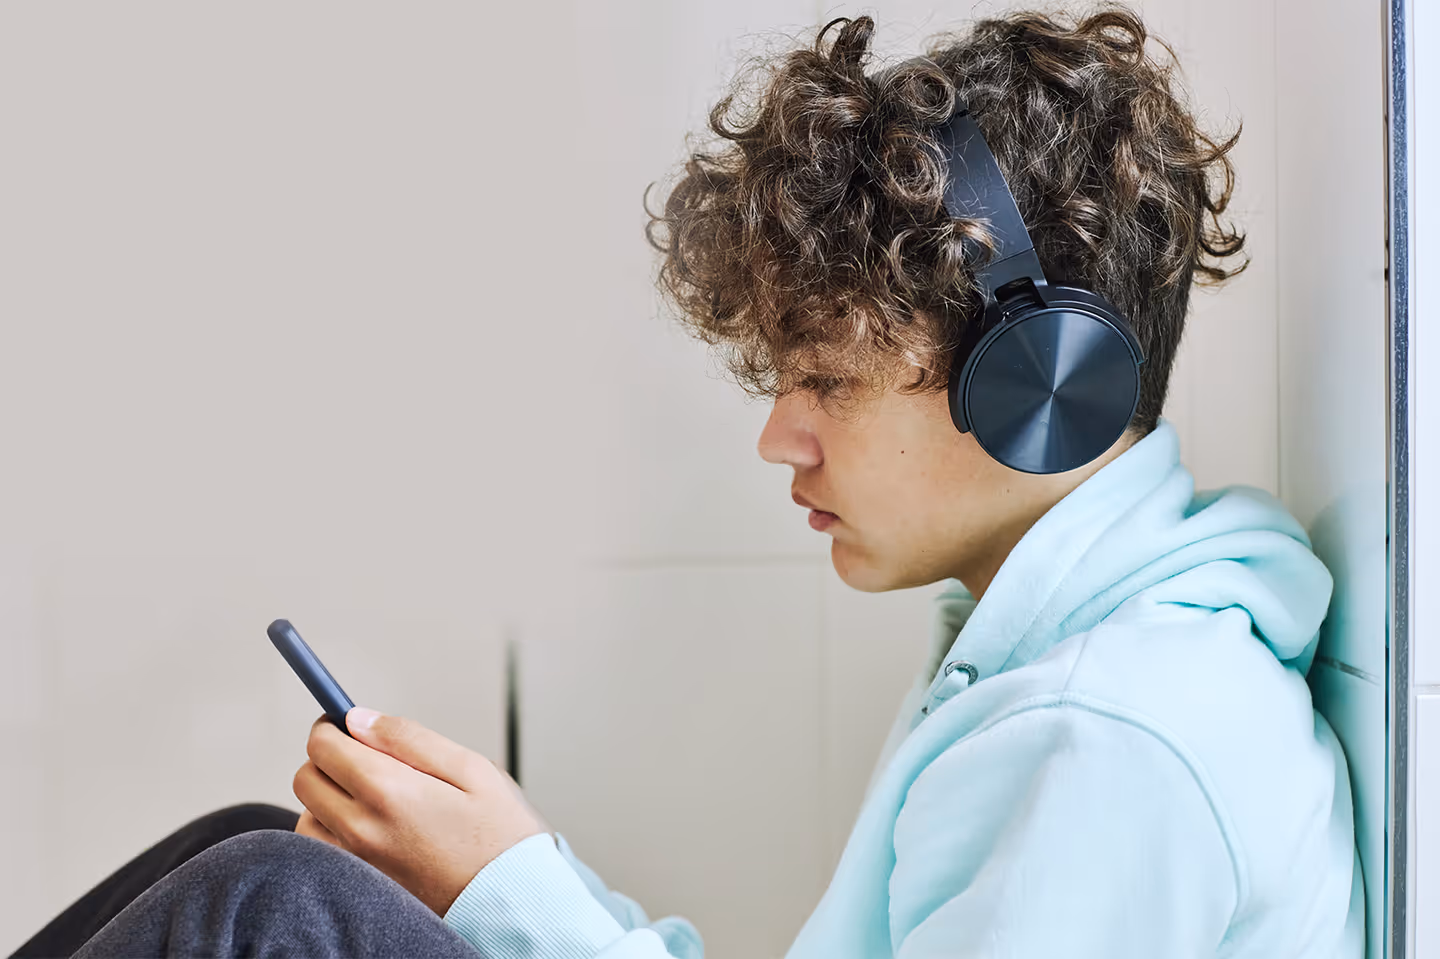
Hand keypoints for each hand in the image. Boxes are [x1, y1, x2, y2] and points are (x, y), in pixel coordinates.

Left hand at [292, 708, 549, 915]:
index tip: (349, 725)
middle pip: (306, 777)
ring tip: (372, 797)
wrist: (511, 903)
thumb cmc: (501, 836)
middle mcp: (361, 829)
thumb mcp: (472, 768)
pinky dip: (330, 831)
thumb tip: (358, 718)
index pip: (323, 745)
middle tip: (365, 757)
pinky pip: (318, 850)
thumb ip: (409, 738)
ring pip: (308, 814)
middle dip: (328, 758)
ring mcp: (354, 863)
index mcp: (389, 790)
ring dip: (328, 797)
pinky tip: (367, 827)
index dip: (333, 725)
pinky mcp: (357, 886)